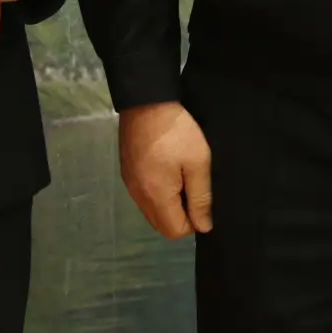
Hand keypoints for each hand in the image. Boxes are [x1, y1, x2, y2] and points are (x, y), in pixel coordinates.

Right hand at [119, 102, 212, 238]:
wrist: (146, 101)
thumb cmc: (177, 132)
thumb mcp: (198, 162)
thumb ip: (201, 197)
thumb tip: (204, 227)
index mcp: (156, 196)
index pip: (174, 231)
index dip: (193, 223)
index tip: (202, 201)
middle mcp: (139, 196)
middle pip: (161, 225)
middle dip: (180, 216)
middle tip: (193, 190)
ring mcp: (130, 184)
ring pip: (151, 211)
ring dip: (168, 205)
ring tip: (182, 178)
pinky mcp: (127, 171)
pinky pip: (143, 196)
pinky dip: (156, 193)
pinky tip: (166, 171)